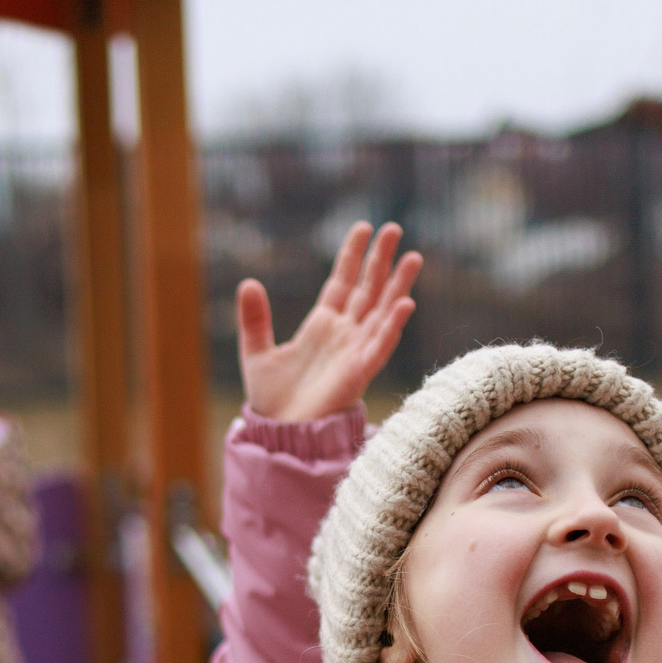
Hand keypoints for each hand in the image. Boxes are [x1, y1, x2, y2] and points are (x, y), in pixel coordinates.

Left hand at [239, 221, 422, 421]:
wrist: (280, 434)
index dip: (353, 256)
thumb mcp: (256, 352)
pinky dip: (393, 325)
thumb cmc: (272, 399)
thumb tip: (247, 282)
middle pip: (368, 289)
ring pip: (382, 312)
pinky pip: (381, 345)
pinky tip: (405, 303)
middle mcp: (344, 334)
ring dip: (398, 286)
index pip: (343, 282)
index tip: (363, 228)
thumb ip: (255, 319)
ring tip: (413, 257)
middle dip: (381, 260)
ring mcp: (354, 352)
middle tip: (394, 229)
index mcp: (322, 325)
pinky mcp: (359, 372)